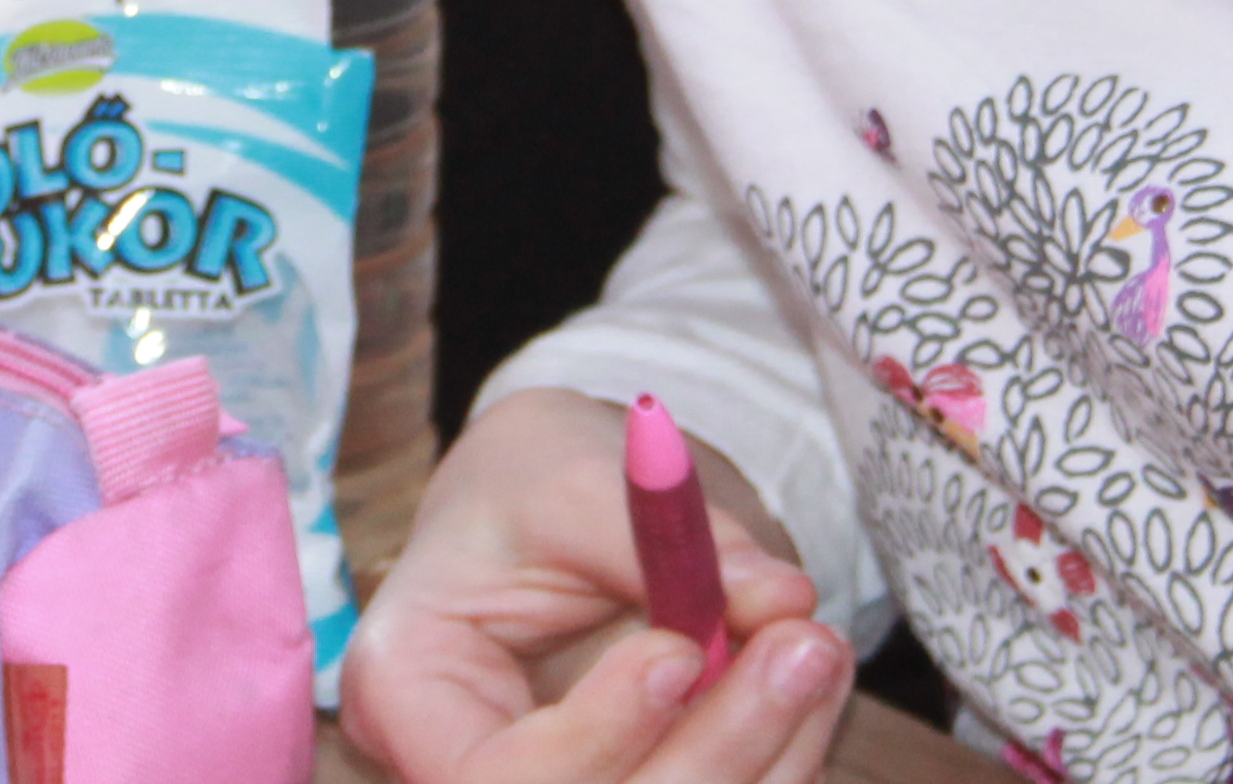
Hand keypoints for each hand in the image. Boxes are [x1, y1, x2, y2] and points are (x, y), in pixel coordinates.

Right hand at [342, 388, 852, 783]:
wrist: (551, 504)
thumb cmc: (529, 480)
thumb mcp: (569, 478)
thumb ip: (662, 537)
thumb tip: (781, 599)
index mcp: (413, 694)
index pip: (496, 776)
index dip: (598, 737)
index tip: (677, 652)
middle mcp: (473, 769)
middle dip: (714, 749)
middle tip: (803, 646)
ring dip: (767, 760)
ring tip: (819, 650)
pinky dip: (781, 761)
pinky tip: (814, 684)